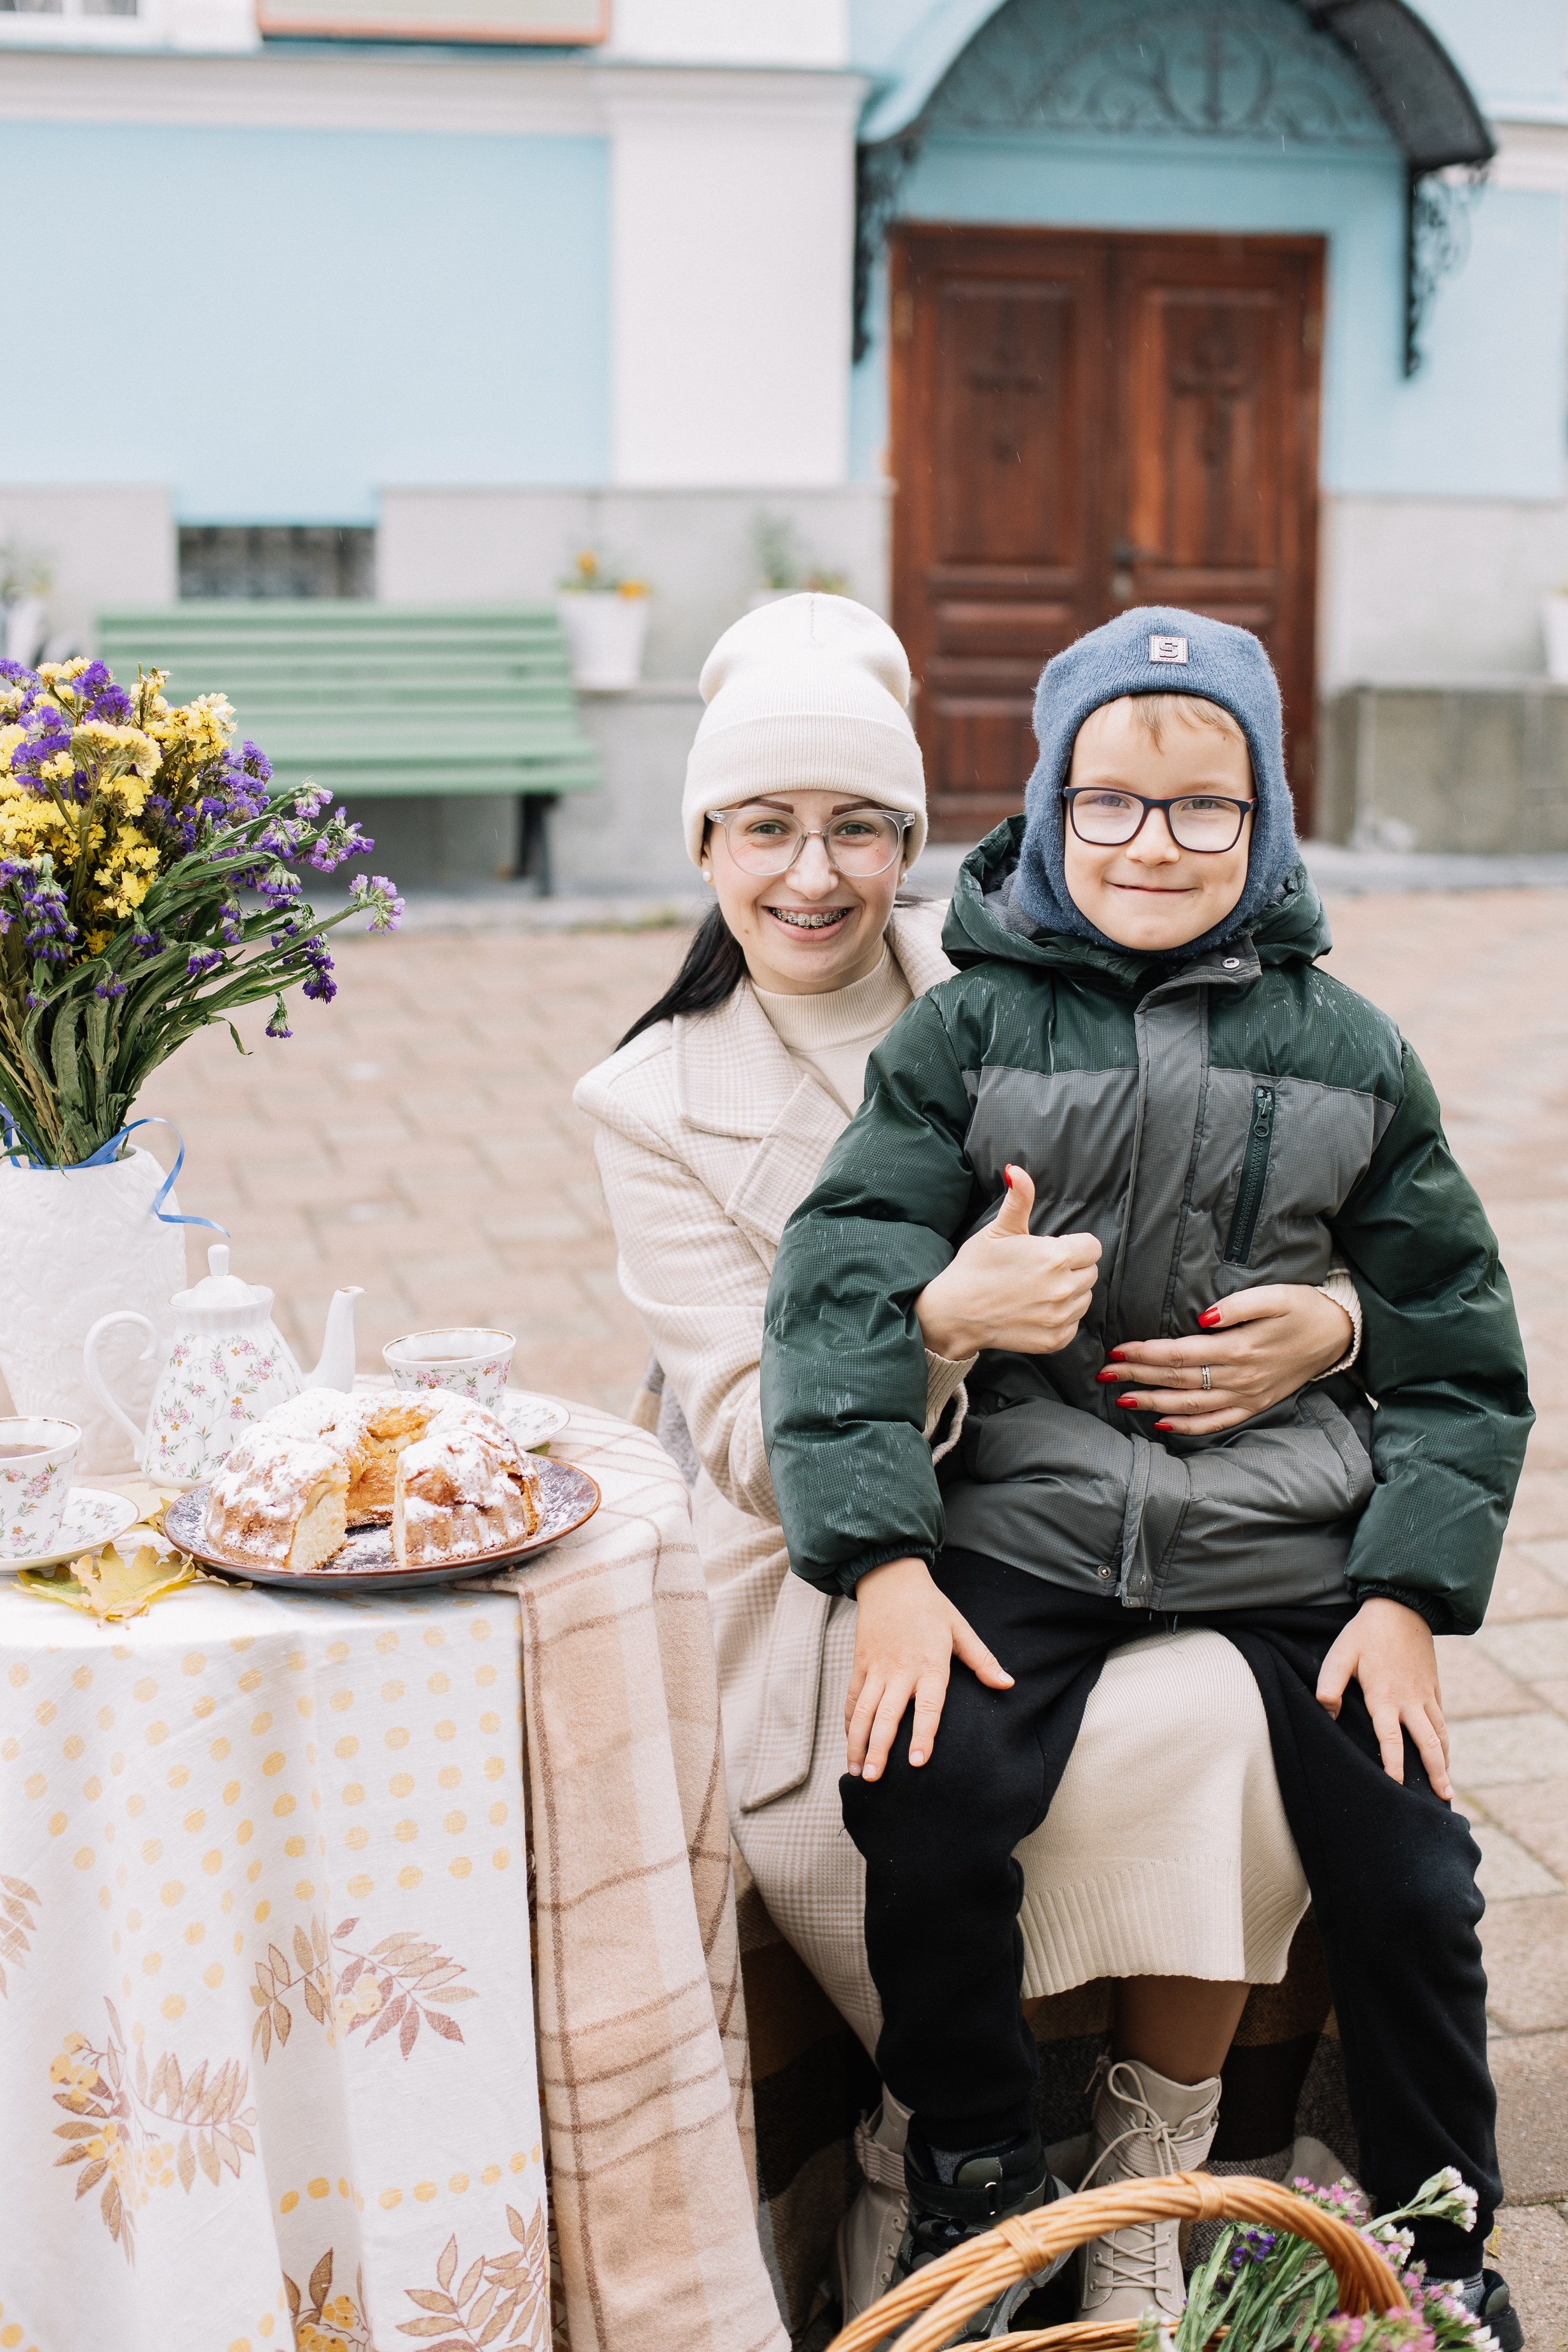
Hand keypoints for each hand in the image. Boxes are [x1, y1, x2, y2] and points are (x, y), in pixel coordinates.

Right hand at [847, 1556, 1012, 1780]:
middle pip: (887, 1715)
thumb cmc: (930, 1606)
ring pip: (863, 1710)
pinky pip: (852, 1698)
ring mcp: (876, 1667)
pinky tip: (850, 1744)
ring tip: (856, 1771)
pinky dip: (849, 1723)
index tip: (917, 1762)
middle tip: (873, 1779)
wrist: (890, 1578)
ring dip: (857, 1742)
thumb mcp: (960, 1628)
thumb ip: (982, 1659)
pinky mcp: (860, 1664)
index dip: (923, 1734)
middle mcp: (900, 1669)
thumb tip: (1008, 1684)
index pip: (927, 1705)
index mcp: (929, 1662)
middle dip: (878, 1749)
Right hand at [915, 1164, 1100, 1360]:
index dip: (1074, 1245)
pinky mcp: (1055, 1340)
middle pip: (1091, 1272)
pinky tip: (1036, 1310)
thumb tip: (1017, 1170)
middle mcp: (1063, 1288)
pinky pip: (1074, 1324)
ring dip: (1070, 1293)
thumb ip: (1019, 1199)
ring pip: (1085, 1298)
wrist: (954, 1312)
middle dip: (1072, 1267)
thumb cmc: (975, 1267)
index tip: (1053, 1249)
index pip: (1093, 1247)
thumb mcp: (998, 1229)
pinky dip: (1061, 1318)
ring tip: (1038, 1289)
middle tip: (1041, 1269)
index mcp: (1055, 1256)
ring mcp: (1060, 1317)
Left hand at [1100, 1283, 1353, 1433]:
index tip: (1118, 1349)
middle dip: (1136, 1375)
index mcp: (1238, 1348)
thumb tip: (1202, 1316)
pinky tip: (1162, 1422)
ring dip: (1152, 1401)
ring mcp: (1245, 1396)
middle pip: (1176, 1379)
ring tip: (1122, 1396)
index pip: (1178, 1353)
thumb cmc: (1302, 1308)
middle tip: (1104, 1372)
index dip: (1145, 1353)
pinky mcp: (1253, 1406)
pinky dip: (1186, 1426)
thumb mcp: (1274, 1296)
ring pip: (1189, 1405)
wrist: (1337, 1335)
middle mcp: (1238, 1377)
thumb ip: (1236, 1306)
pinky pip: (1215, 1423)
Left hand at [1317, 1597, 1450, 1797]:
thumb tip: (1328, 1715)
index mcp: (1385, 1696)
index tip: (1397, 1788)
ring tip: (1447, 1787)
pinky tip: (1443, 1752)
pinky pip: (1442, 1720)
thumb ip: (1329, 1685)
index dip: (1394, 1765)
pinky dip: (1445, 1740)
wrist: (1402, 1607)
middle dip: (1436, 1773)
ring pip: (1440, 1734)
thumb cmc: (1365, 1634)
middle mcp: (1410, 1700)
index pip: (1391, 1739)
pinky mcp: (1434, 1687)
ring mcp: (1426, 1694)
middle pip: (1428, 1744)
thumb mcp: (1340, 1654)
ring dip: (1445, 1761)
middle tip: (1444, 1800)